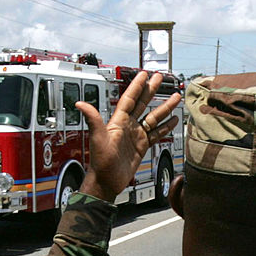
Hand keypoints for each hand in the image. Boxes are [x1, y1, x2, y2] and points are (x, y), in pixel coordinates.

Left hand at [76, 71, 180, 201]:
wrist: (107, 180)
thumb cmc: (101, 162)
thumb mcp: (97, 139)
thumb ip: (92, 120)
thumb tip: (80, 104)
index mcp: (119, 122)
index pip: (130, 99)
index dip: (137, 86)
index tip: (143, 74)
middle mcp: (128, 126)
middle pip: (143, 103)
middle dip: (151, 90)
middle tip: (159, 77)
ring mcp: (136, 135)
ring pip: (154, 117)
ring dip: (164, 107)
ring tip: (175, 96)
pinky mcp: (142, 145)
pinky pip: (156, 133)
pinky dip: (166, 126)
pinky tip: (173, 120)